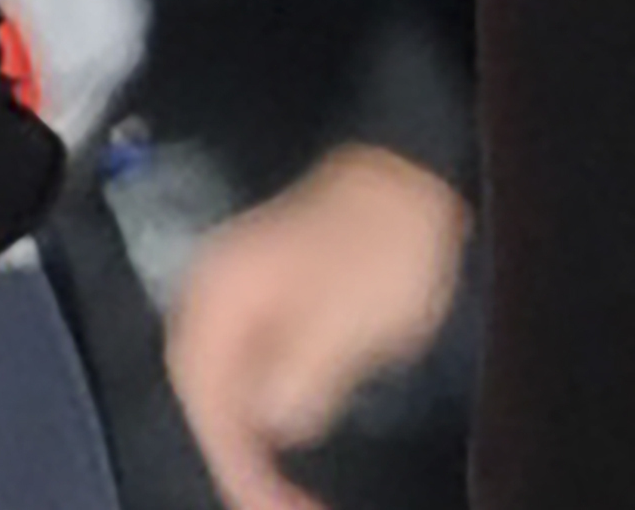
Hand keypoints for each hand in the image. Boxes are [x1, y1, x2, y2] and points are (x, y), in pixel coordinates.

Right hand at [173, 142, 474, 509]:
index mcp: (220, 298)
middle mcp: (216, 296)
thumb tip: (272, 422)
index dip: (236, 466)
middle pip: (213, 401)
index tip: (272, 507)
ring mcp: (246, 294)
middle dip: (245, 459)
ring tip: (294, 486)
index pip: (206, 403)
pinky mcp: (281, 296)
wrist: (428, 160)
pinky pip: (266, 367)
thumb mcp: (352, 313)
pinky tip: (310, 429)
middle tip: (286, 505)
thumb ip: (301, 376)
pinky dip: (283, 404)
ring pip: (238, 389)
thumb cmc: (391, 232)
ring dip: (262, 438)